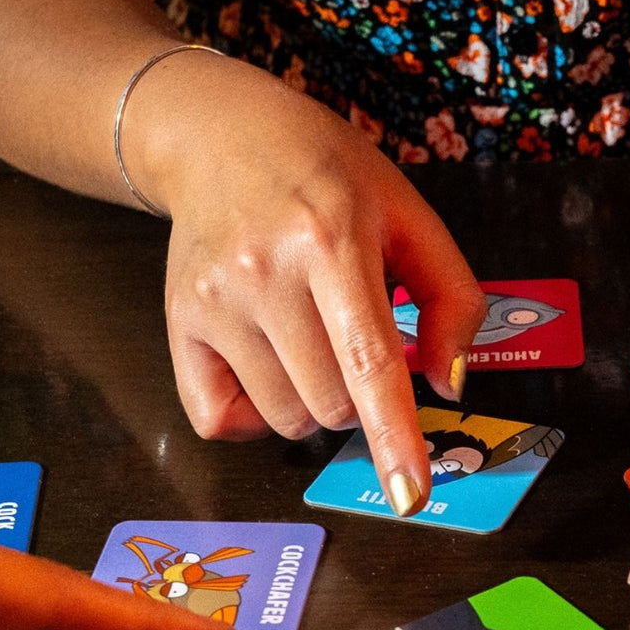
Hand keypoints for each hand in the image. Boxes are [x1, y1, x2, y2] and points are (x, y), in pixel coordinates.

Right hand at [130, 52, 486, 515]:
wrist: (219, 135)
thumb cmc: (328, 176)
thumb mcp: (407, 214)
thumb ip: (450, 298)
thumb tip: (448, 386)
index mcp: (332, 240)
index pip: (370, 361)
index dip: (394, 435)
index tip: (410, 495)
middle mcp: (264, 274)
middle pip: (332, 405)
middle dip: (360, 395)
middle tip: (351, 338)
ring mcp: (213, 302)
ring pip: (285, 420)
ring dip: (314, 404)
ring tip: (310, 341)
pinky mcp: (179, 322)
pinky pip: (218, 420)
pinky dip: (253, 416)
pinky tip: (268, 367)